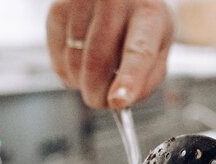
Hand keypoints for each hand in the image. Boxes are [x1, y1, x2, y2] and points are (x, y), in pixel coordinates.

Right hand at [47, 0, 174, 108]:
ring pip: (73, 63)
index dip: (127, 80)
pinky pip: (56, 58)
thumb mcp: (159, 47)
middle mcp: (114, 2)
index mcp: (148, 13)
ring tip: (96, 74)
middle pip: (97, 61)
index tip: (118, 102)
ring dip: (82, 83)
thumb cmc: (142, 23)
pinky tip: (81, 61)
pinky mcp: (58, 9)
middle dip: (97, 93)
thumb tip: (120, 102)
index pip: (138, 51)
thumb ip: (147, 79)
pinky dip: (67, 72)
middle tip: (102, 101)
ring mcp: (82, 2)